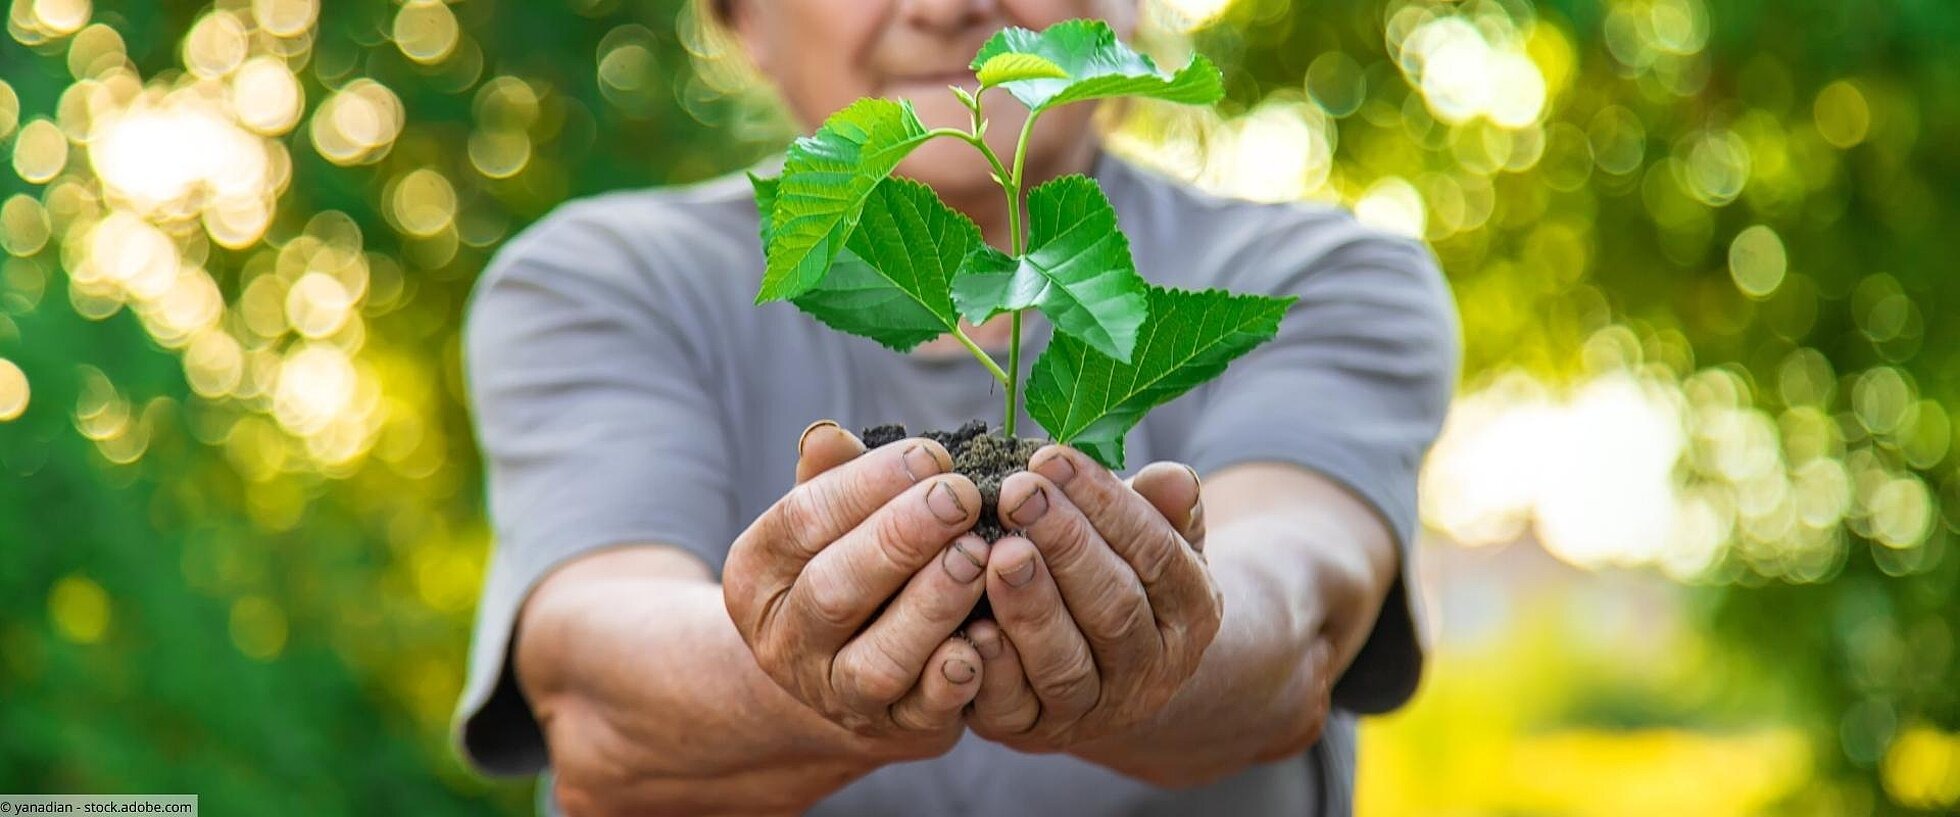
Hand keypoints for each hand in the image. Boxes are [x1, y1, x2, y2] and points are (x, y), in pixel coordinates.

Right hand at [722, 421, 992, 759]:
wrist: (848, 668)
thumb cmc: (848, 563)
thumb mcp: (826, 519)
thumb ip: (832, 477)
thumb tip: (827, 436)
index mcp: (758, 577)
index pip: (801, 521)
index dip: (865, 485)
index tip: (930, 455)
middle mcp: (786, 643)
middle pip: (834, 591)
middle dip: (900, 539)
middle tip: (960, 498)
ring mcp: (837, 695)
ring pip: (878, 660)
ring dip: (931, 606)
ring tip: (979, 557)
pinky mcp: (895, 730)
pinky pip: (924, 712)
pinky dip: (954, 679)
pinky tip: (988, 638)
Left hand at [962, 445, 1221, 751]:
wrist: (1114, 674)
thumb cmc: (1128, 577)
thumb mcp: (1163, 540)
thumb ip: (1166, 508)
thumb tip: (1168, 478)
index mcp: (1192, 613)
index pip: (1156, 553)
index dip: (1106, 505)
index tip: (1053, 458)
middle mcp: (1151, 671)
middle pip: (1114, 609)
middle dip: (1065, 546)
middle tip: (1018, 494)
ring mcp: (1093, 709)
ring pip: (1065, 664)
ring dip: (1029, 608)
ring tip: (995, 552)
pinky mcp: (1032, 731)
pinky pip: (1012, 707)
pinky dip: (991, 669)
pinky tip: (967, 624)